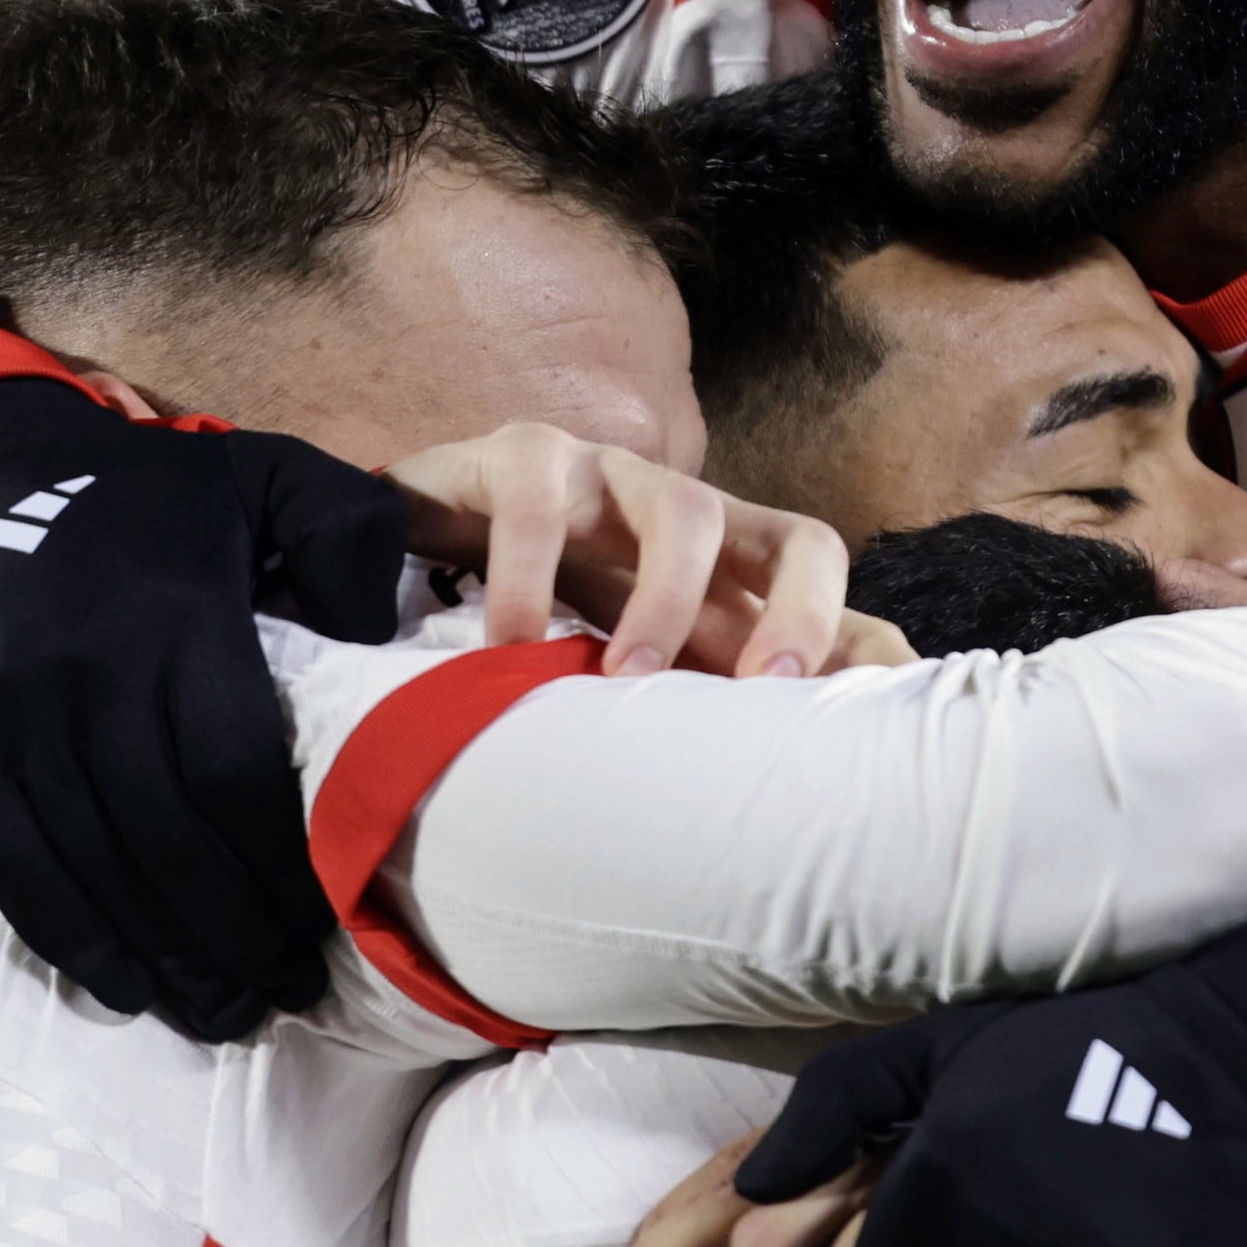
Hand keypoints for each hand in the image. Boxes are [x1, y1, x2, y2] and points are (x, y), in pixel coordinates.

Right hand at [0, 382, 414, 1040]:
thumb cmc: (146, 498)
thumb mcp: (261, 473)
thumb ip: (342, 529)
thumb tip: (383, 636)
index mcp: (173, 618)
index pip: (236, 775)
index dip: (282, 865)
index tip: (328, 921)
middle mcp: (84, 677)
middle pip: (169, 843)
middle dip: (236, 936)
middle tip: (288, 993)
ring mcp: (9, 722)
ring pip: (96, 872)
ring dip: (166, 961)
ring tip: (226, 1014)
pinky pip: (16, 872)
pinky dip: (75, 941)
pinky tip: (130, 989)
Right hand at [379, 423, 855, 681]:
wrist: (388, 545)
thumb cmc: (527, 616)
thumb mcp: (621, 669)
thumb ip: (694, 710)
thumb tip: (779, 790)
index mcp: (724, 570)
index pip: (829, 596)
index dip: (858, 645)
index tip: (853, 722)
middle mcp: (685, 514)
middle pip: (800, 539)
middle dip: (802, 613)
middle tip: (763, 692)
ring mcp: (611, 476)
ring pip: (685, 510)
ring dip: (667, 603)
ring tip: (625, 679)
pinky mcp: (523, 456)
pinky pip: (542, 505)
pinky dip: (529, 583)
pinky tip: (508, 646)